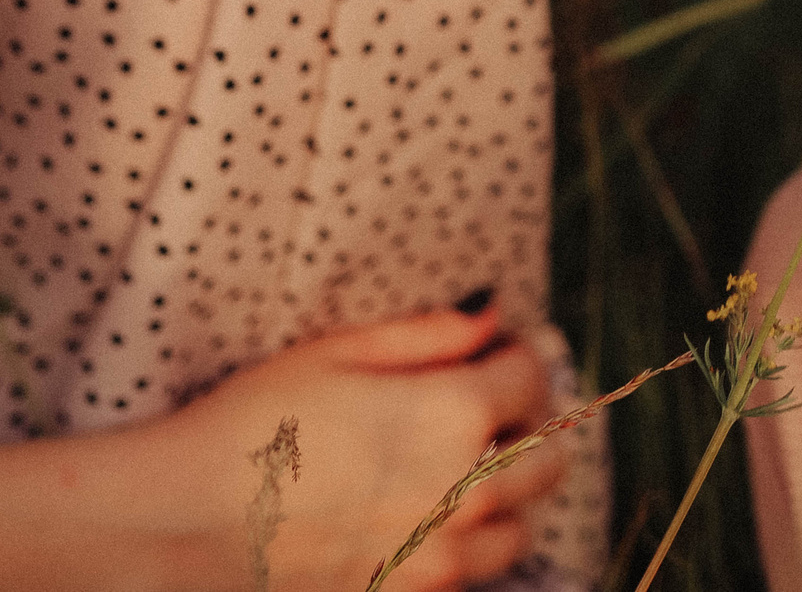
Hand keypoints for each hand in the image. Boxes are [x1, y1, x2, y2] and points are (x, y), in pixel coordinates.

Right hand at [133, 306, 563, 591]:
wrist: (174, 524)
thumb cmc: (249, 426)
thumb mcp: (337, 352)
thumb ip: (431, 333)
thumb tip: (493, 314)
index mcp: (455, 416)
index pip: (533, 376)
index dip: (513, 355)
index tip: (489, 353)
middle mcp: (465, 492)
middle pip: (547, 458)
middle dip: (524, 426)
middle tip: (480, 411)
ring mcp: (439, 558)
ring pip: (518, 526)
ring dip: (503, 495)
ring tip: (452, 472)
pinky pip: (469, 574)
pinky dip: (462, 545)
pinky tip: (416, 519)